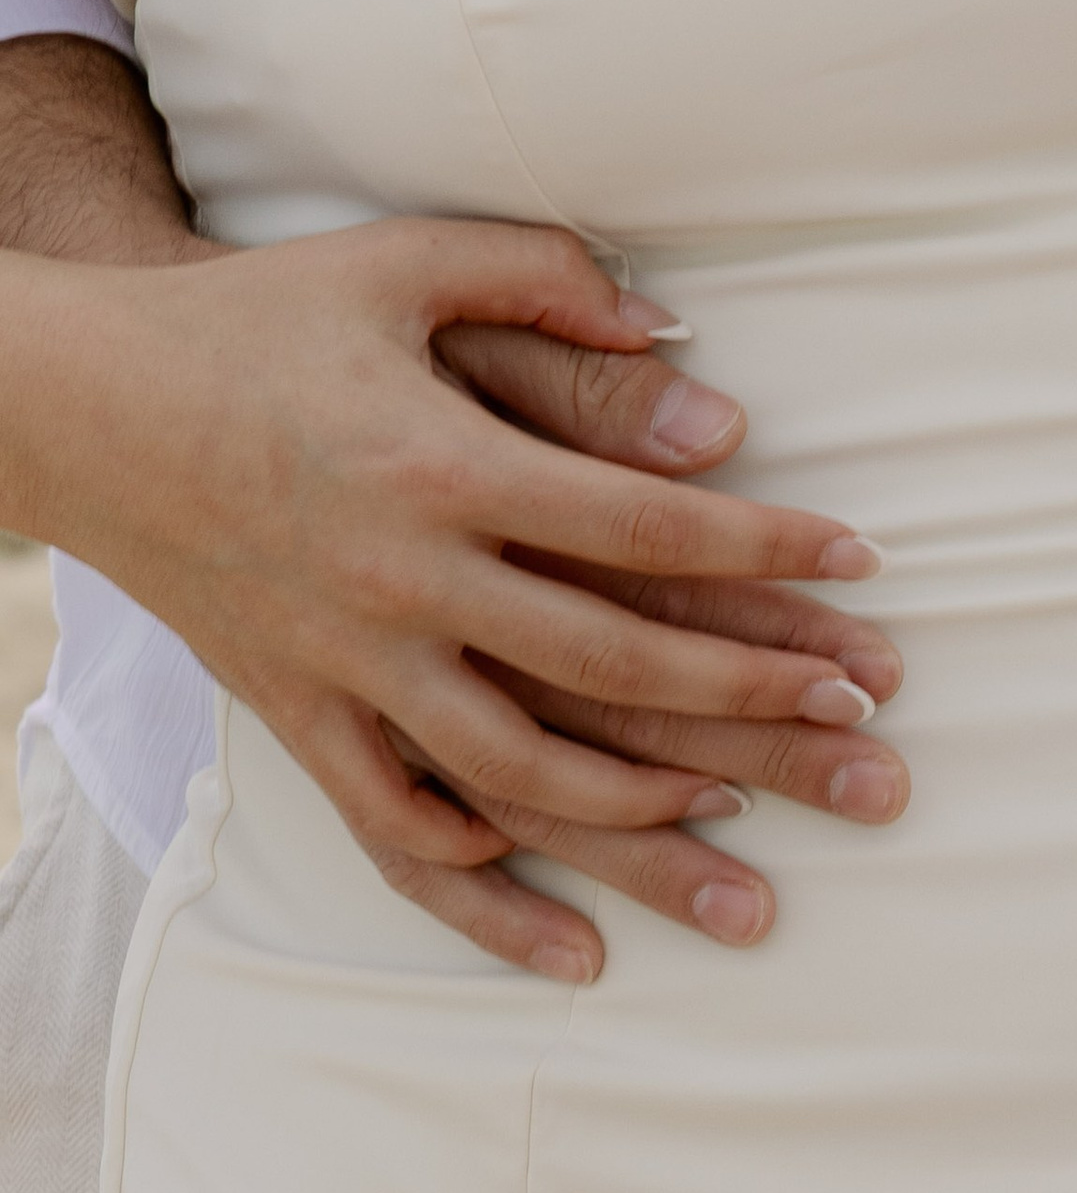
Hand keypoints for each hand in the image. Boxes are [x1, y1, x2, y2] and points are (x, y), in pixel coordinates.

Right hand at [5, 219, 901, 980]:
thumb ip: (552, 287)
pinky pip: (398, 829)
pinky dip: (482, 894)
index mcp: (446, 464)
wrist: (96, 405)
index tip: (858, 563)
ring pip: (517, 775)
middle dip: (751, 696)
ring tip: (752, 837)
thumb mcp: (411, 262)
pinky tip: (570, 930)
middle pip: (608, 665)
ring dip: (644, 817)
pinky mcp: (299, 716)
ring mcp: (348, 663)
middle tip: (863, 718)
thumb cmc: (271, 314)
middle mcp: (405, 582)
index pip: (642, 525)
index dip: (763, 549)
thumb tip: (690, 349)